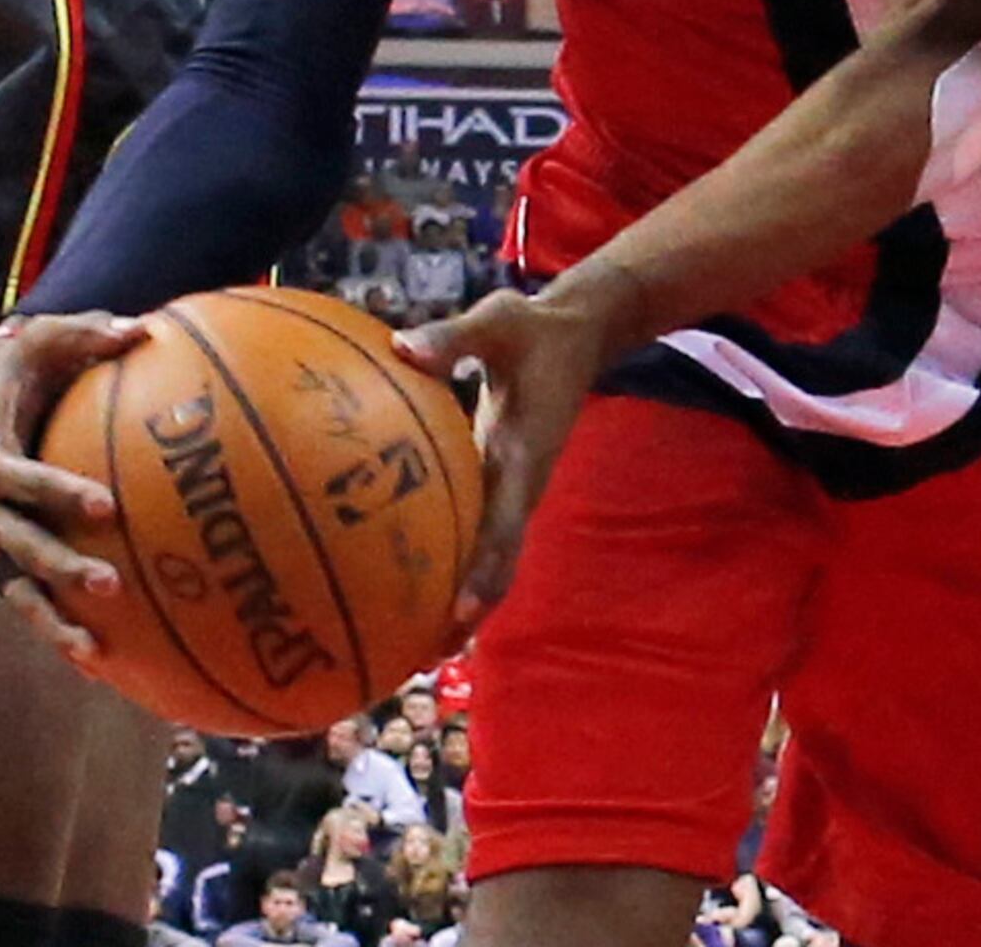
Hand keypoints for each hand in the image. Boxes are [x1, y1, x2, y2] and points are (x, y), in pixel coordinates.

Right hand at [0, 311, 152, 660]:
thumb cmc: (29, 361)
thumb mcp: (49, 336)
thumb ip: (89, 331)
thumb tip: (145, 329)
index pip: (14, 480)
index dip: (54, 494)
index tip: (107, 507)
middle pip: (17, 545)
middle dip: (60, 567)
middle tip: (110, 585)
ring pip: (20, 588)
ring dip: (55, 618)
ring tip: (97, 647)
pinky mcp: (11, 563)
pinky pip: (33, 604)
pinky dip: (60, 632)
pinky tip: (100, 664)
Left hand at [394, 280, 631, 631]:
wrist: (580, 336)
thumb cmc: (533, 329)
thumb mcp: (500, 321)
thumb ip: (454, 337)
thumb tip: (399, 347)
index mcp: (523, 456)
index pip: (506, 524)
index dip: (485, 570)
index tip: (460, 611)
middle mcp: (520, 486)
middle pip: (497, 565)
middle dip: (464, 614)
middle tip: (418, 659)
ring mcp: (513, 492)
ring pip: (490, 561)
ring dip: (459, 605)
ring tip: (409, 649)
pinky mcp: (502, 486)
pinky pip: (477, 536)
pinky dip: (452, 566)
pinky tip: (407, 583)